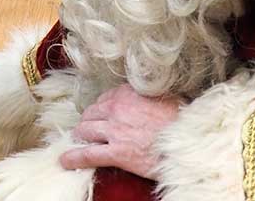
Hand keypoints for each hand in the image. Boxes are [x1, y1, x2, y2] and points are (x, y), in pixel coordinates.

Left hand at [58, 84, 181, 178]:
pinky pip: (88, 154)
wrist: (189, 141)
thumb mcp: (165, 97)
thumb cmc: (182, 120)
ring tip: (78, 143)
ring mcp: (115, 131)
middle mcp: (117, 108)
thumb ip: (148, 96)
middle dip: (87, 123)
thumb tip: (147, 98)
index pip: (104, 99)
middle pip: (90, 114)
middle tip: (88, 131)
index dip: (102, 110)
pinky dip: (74, 158)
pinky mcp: (117, 153)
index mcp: (128, 93)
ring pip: (84, 131)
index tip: (102, 116)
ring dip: (80, 137)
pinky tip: (65, 161)